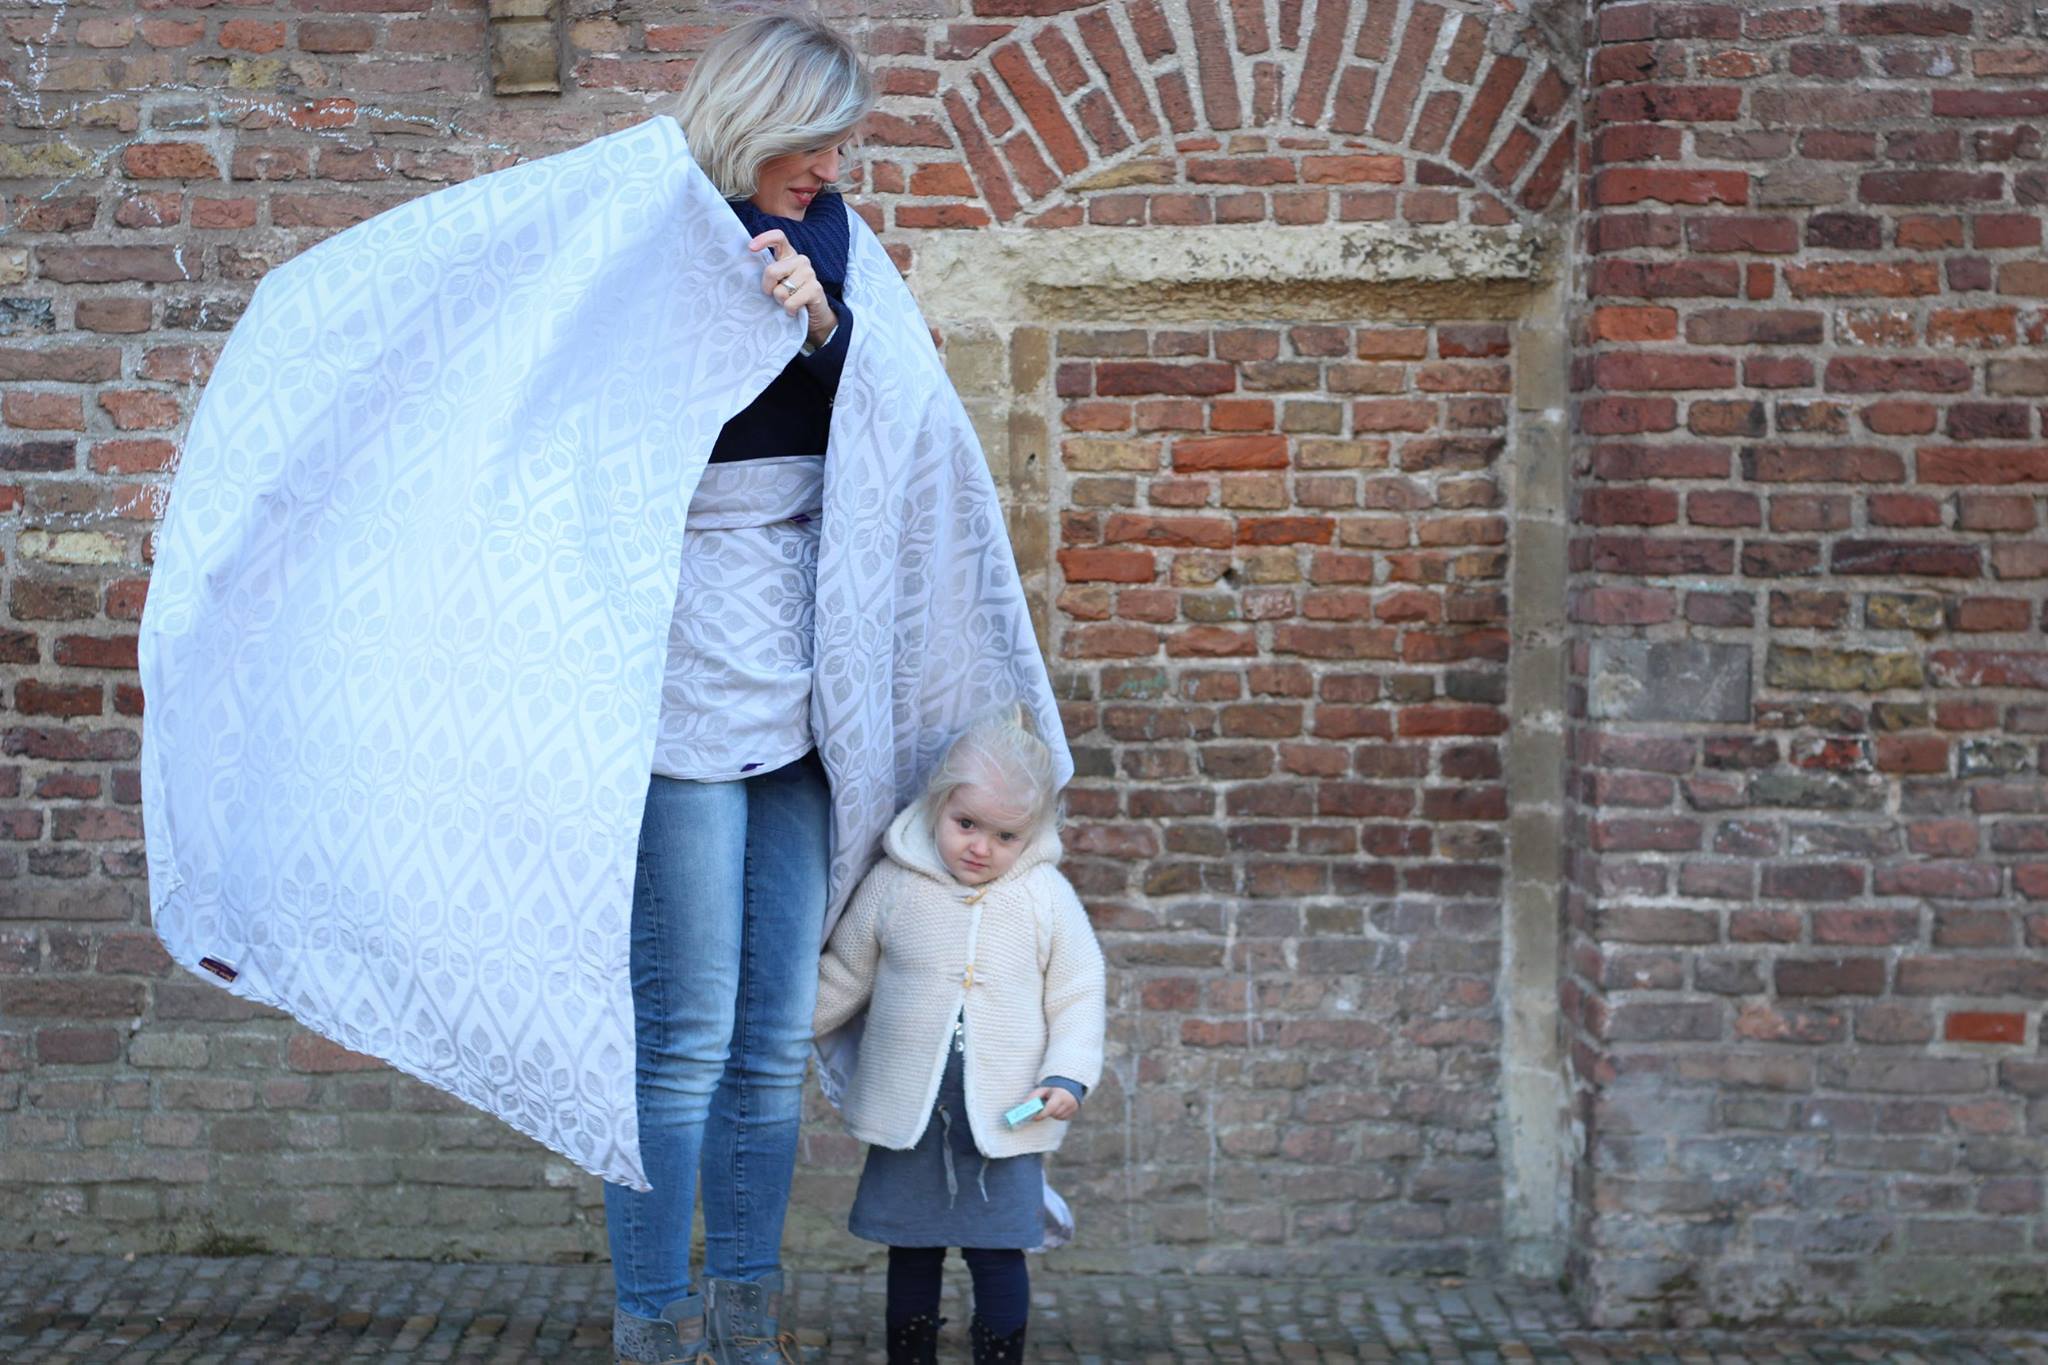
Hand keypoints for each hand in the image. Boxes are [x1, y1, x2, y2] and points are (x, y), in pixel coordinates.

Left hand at [749, 229, 836, 349]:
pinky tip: (794, 310)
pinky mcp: (816, 289)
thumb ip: (767, 274)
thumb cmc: (789, 296)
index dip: (764, 239)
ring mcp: (809, 274)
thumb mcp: (776, 282)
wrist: (813, 315)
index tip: (751, 248)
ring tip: (788, 302)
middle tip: (774, 295)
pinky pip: (790, 302)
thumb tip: (747, 272)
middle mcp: (801, 260)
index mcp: (788, 254)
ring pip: (781, 291)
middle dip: (768, 288)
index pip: (778, 237)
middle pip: (772, 271)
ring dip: (780, 301)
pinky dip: (789, 310)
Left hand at [1027, 1086, 1078, 1121]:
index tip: (1033, 1117)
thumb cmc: (1053, 1088)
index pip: (1050, 1108)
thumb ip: (1033, 1097)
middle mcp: (1068, 1102)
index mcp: (1060, 1095)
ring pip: (1057, 1117)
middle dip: (1046, 1113)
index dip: (1041, 1114)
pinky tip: (1057, 1108)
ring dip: (1052, 1114)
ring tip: (1050, 1105)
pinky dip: (1057, 1115)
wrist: (1068, 1086)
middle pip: (1053, 1114)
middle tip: (1040, 1109)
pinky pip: (1062, 1118)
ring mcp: (1073, 1108)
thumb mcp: (1042, 1090)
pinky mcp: (1074, 1112)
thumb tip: (1024, 1106)